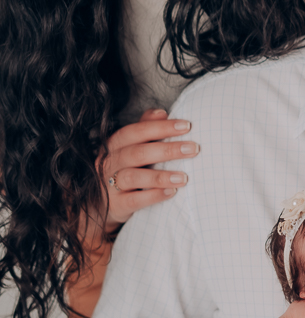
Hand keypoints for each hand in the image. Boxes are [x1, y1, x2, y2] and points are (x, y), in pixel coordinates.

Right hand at [100, 109, 199, 228]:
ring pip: (133, 177)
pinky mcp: (115, 205)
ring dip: (161, 176)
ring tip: (184, 177)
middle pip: (137, 153)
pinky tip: (171, 192)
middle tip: (193, 148)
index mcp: (115, 144)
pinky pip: (134, 200)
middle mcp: (110, 162)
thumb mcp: (129, 147)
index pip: (137, 131)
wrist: (98, 203)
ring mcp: (110, 184)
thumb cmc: (122, 168)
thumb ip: (144, 128)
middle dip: (168, 150)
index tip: (187, 126)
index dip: (161, 127)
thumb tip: (161, 112)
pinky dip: (153, 196)